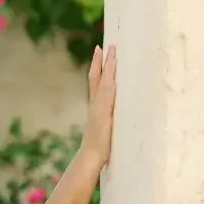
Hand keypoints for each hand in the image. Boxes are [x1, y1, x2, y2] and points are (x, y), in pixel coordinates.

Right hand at [83, 44, 116, 169]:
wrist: (91, 156)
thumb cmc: (98, 151)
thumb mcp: (105, 135)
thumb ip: (108, 127)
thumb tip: (112, 127)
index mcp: (96, 109)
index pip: (97, 86)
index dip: (98, 72)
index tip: (100, 58)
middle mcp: (95, 104)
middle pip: (96, 79)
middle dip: (99, 63)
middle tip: (102, 47)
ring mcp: (99, 105)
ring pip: (103, 79)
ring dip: (106, 64)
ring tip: (110, 49)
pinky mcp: (104, 107)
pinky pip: (108, 86)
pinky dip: (109, 74)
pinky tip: (113, 63)